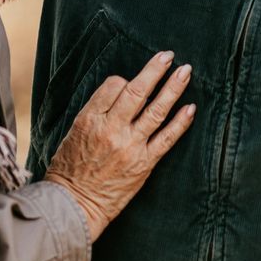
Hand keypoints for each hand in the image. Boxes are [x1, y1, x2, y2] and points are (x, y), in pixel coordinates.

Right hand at [43, 51, 194, 241]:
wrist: (74, 205)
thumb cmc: (69, 169)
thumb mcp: (73, 133)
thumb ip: (96, 113)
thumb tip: (120, 93)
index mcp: (89, 119)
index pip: (113, 85)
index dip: (125, 80)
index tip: (131, 81)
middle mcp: (111, 129)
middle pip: (137, 91)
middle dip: (155, 70)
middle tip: (168, 55)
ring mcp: (130, 146)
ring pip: (156, 110)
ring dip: (173, 88)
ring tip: (186, 71)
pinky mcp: (144, 164)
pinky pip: (167, 138)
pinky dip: (180, 122)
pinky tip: (190, 108)